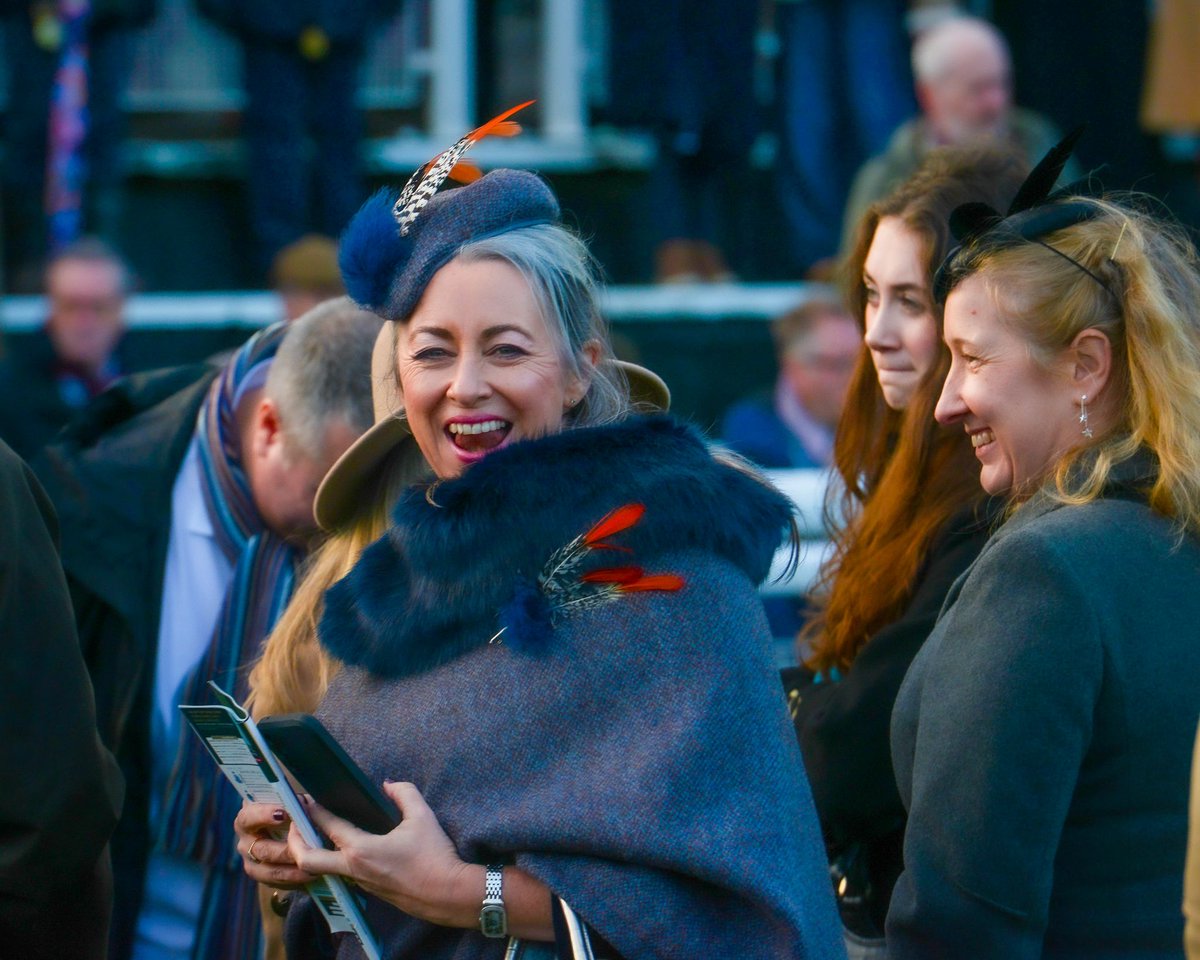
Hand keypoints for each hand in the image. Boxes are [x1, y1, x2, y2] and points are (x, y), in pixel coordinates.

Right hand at [234, 800, 315, 888]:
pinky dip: (294, 881)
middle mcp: (244, 842)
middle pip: (261, 849)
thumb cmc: (287, 811)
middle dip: (284, 850)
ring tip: (312, 870)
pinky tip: (311, 876)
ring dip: (291, 871)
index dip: (264, 815)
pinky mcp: (263, 878)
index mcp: (246, 819)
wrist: (286, 830)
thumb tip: (304, 802)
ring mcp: (251, 863)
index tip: (283, 813)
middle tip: (305, 849)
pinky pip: (277, 884)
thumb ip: (295, 803)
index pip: (248, 817)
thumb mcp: (289, 803)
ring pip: (269, 871)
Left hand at [288, 781, 476, 927]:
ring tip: (313, 834)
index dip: (313, 810)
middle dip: (294, 841)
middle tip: (294, 824)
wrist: (447, 894)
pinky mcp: (369, 890)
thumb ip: (404, 793)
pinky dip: (332, 861)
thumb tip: (388, 785)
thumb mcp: (422, 816)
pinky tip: (342, 850)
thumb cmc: (434, 856)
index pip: (328, 826)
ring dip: (312, 852)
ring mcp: (359, 883)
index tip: (304, 799)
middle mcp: (353, 868)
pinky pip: (340, 875)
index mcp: (361, 849)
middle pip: (307, 860)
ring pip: (322, 870)